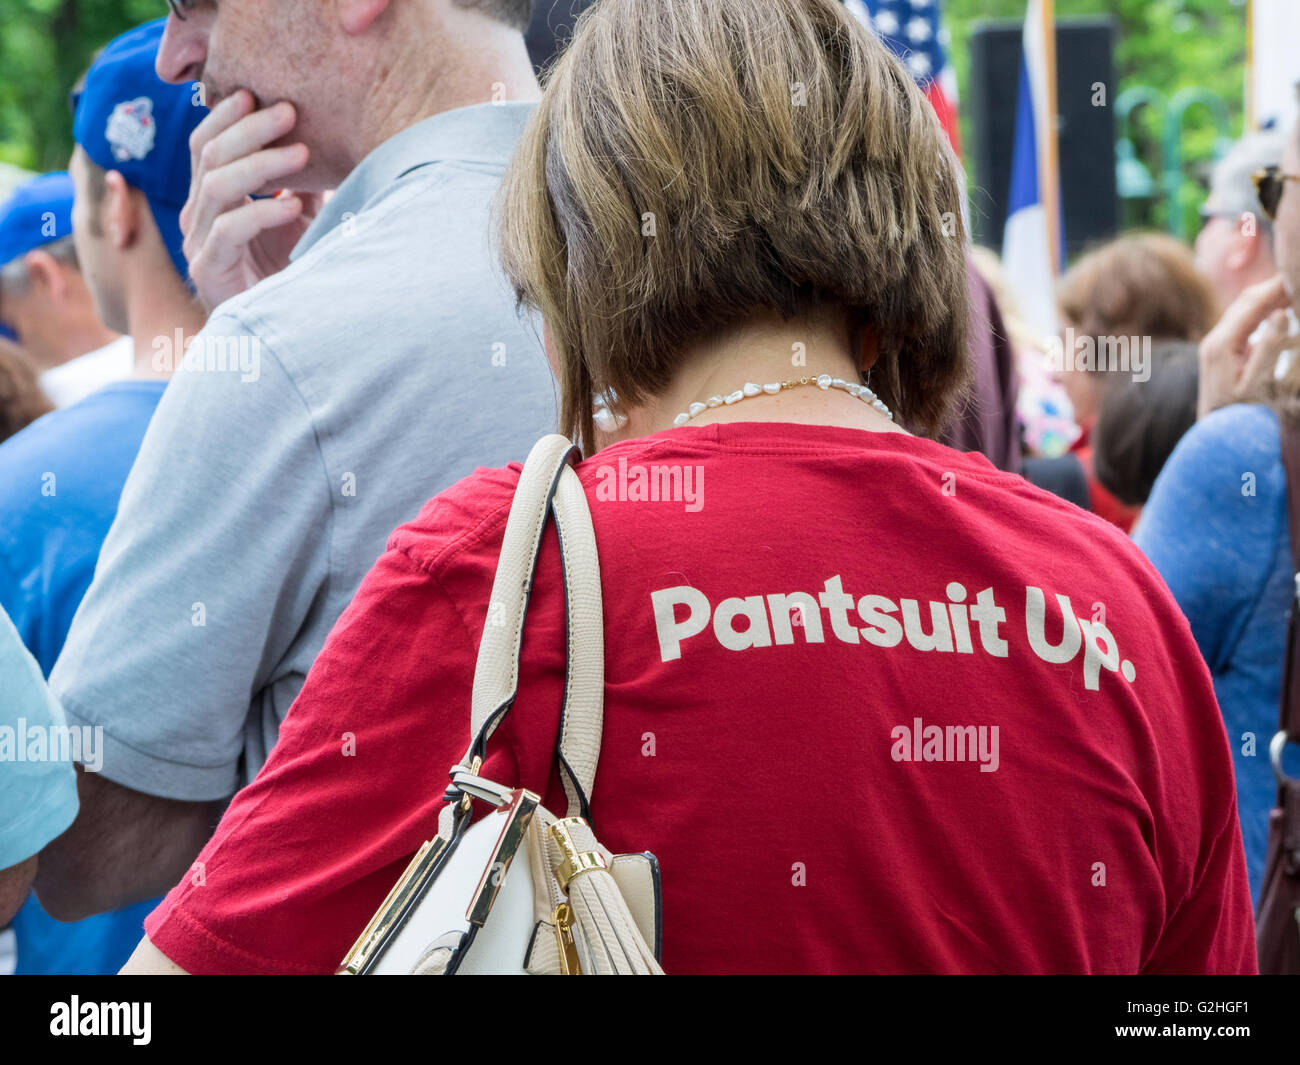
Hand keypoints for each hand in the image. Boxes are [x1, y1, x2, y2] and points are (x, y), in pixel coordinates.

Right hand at [181, 91, 319, 310]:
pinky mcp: (209, 271)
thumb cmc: (291, 272)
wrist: (284, 333)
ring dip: (262, 164)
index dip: (228, 116)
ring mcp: (198, 243)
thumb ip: (299, 180)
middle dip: (250, 129)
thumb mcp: (299, 216)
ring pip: (217, 186)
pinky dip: (262, 211)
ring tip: (302, 155)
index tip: (260, 94)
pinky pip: (228, 229)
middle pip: (210, 156)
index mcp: (211, 198)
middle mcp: (197, 216)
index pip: (206, 144)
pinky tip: (292, 205)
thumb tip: (321, 136)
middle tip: (290, 112)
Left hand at [1197, 275, 1292, 418]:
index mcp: (1221, 344)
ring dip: (1271, 297)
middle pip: (1248, 302)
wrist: (1215, 440)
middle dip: (1275, 287)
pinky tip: (1284, 309)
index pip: (1253, 303)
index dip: (1277, 285)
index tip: (1296, 273)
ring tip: (1293, 288)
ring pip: (1246, 310)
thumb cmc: (1241, 416)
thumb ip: (1269, 348)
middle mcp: (1214, 340)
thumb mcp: (1258, 384)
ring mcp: (1216, 345)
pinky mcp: (1223, 352)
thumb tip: (1281, 314)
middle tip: (1297, 275)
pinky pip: (1246, 323)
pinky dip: (1266, 312)